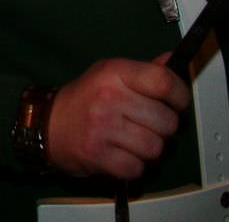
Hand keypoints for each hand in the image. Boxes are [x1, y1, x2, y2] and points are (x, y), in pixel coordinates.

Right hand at [45, 58, 189, 180]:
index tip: (177, 103)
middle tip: (148, 124)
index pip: (165, 82)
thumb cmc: (85, 99)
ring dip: (149, 149)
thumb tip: (173, 60)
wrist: (48, 123)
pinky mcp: (98, 154)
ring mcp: (102, 127)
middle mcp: (109, 97)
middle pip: (167, 121)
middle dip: (163, 128)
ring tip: (134, 140)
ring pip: (155, 148)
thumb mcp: (111, 74)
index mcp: (115, 73)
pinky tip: (121, 153)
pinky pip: (137, 168)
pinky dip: (133, 166)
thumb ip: (144, 71)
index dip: (180, 96)